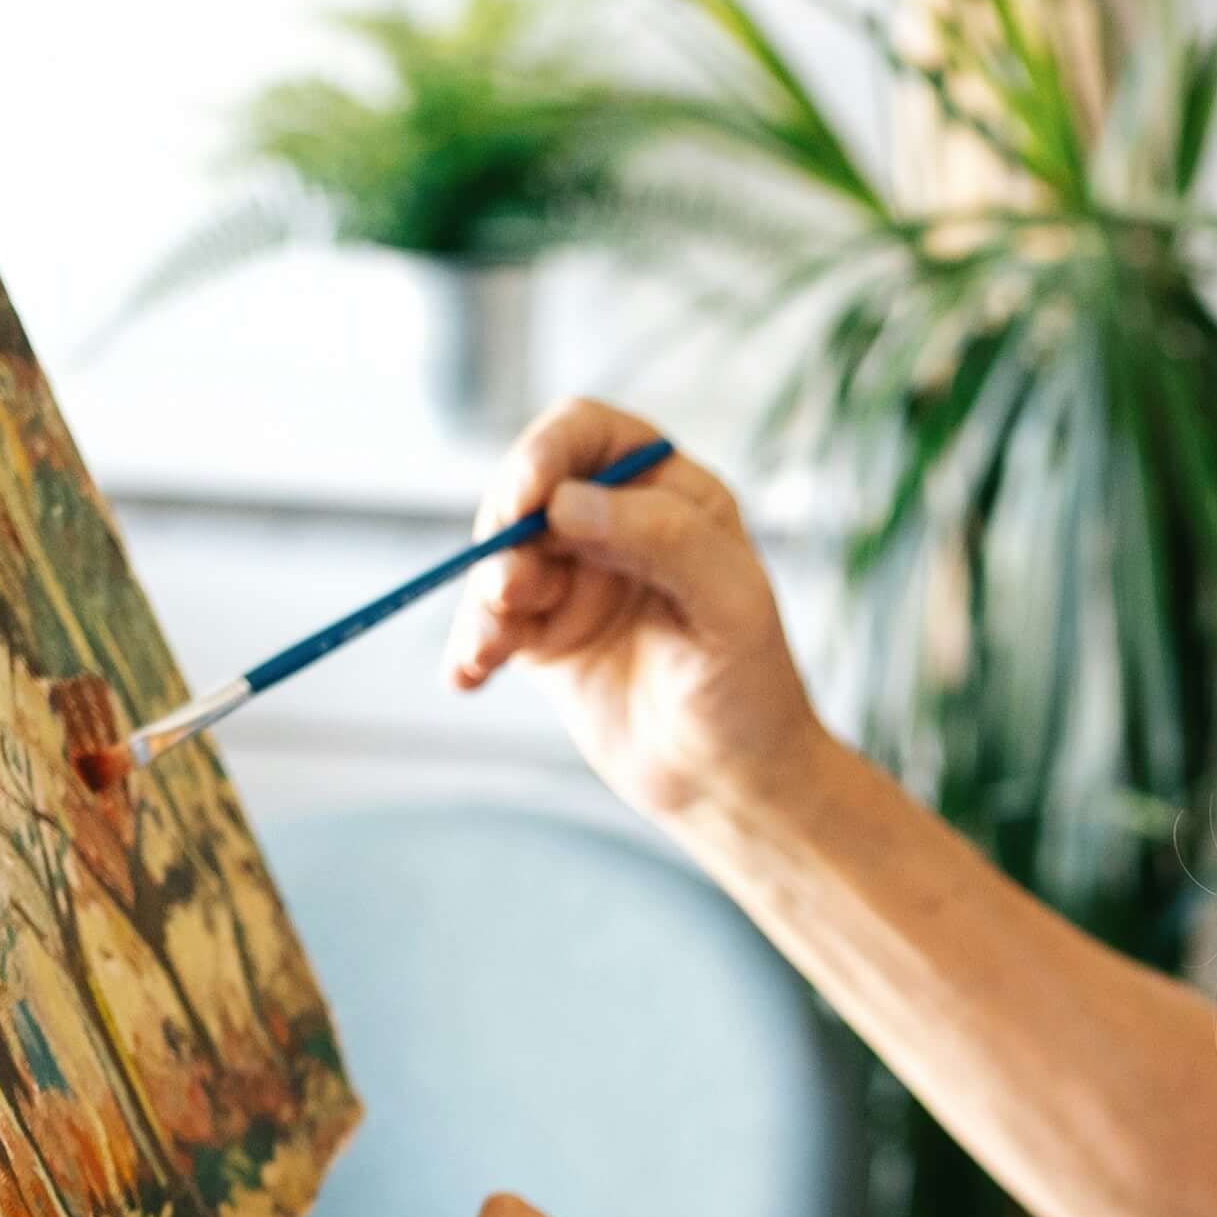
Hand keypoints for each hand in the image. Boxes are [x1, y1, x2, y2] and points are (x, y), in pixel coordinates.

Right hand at [443, 398, 822, 829]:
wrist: (730, 784)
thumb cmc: (750, 687)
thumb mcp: (729, 603)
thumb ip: (661, 538)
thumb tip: (564, 504)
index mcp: (667, 492)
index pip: (586, 432)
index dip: (546, 452)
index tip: (527, 500)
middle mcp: (612, 523)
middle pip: (525, 489)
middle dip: (506, 532)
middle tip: (512, 590)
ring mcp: (571, 578)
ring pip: (497, 555)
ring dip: (486, 595)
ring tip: (493, 648)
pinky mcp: (542, 635)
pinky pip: (486, 621)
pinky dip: (471, 644)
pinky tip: (466, 675)